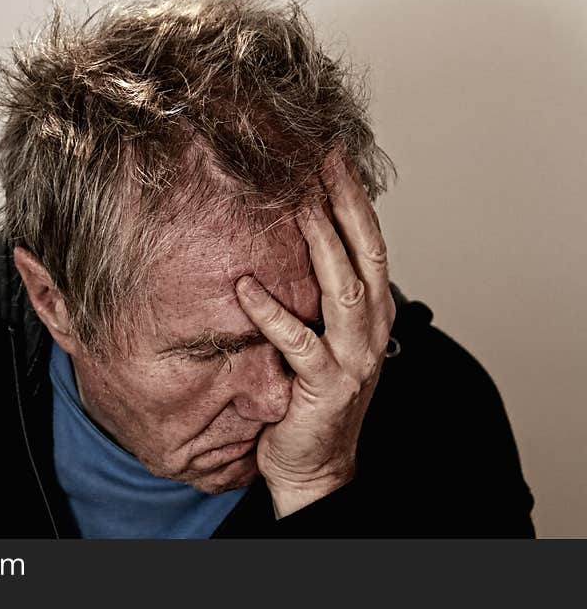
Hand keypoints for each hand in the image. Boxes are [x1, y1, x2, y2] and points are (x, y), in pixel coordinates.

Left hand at [235, 150, 395, 518]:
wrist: (316, 463)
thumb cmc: (313, 395)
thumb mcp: (325, 335)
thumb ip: (318, 292)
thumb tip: (289, 238)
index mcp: (373, 310)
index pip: (369, 241)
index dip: (353, 197)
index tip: (331, 155)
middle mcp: (371, 327)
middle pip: (365, 251)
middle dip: (344, 201)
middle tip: (318, 158)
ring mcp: (353, 357)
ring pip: (343, 287)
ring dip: (321, 242)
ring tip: (297, 203)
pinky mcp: (325, 386)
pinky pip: (298, 342)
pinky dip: (272, 313)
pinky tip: (246, 287)